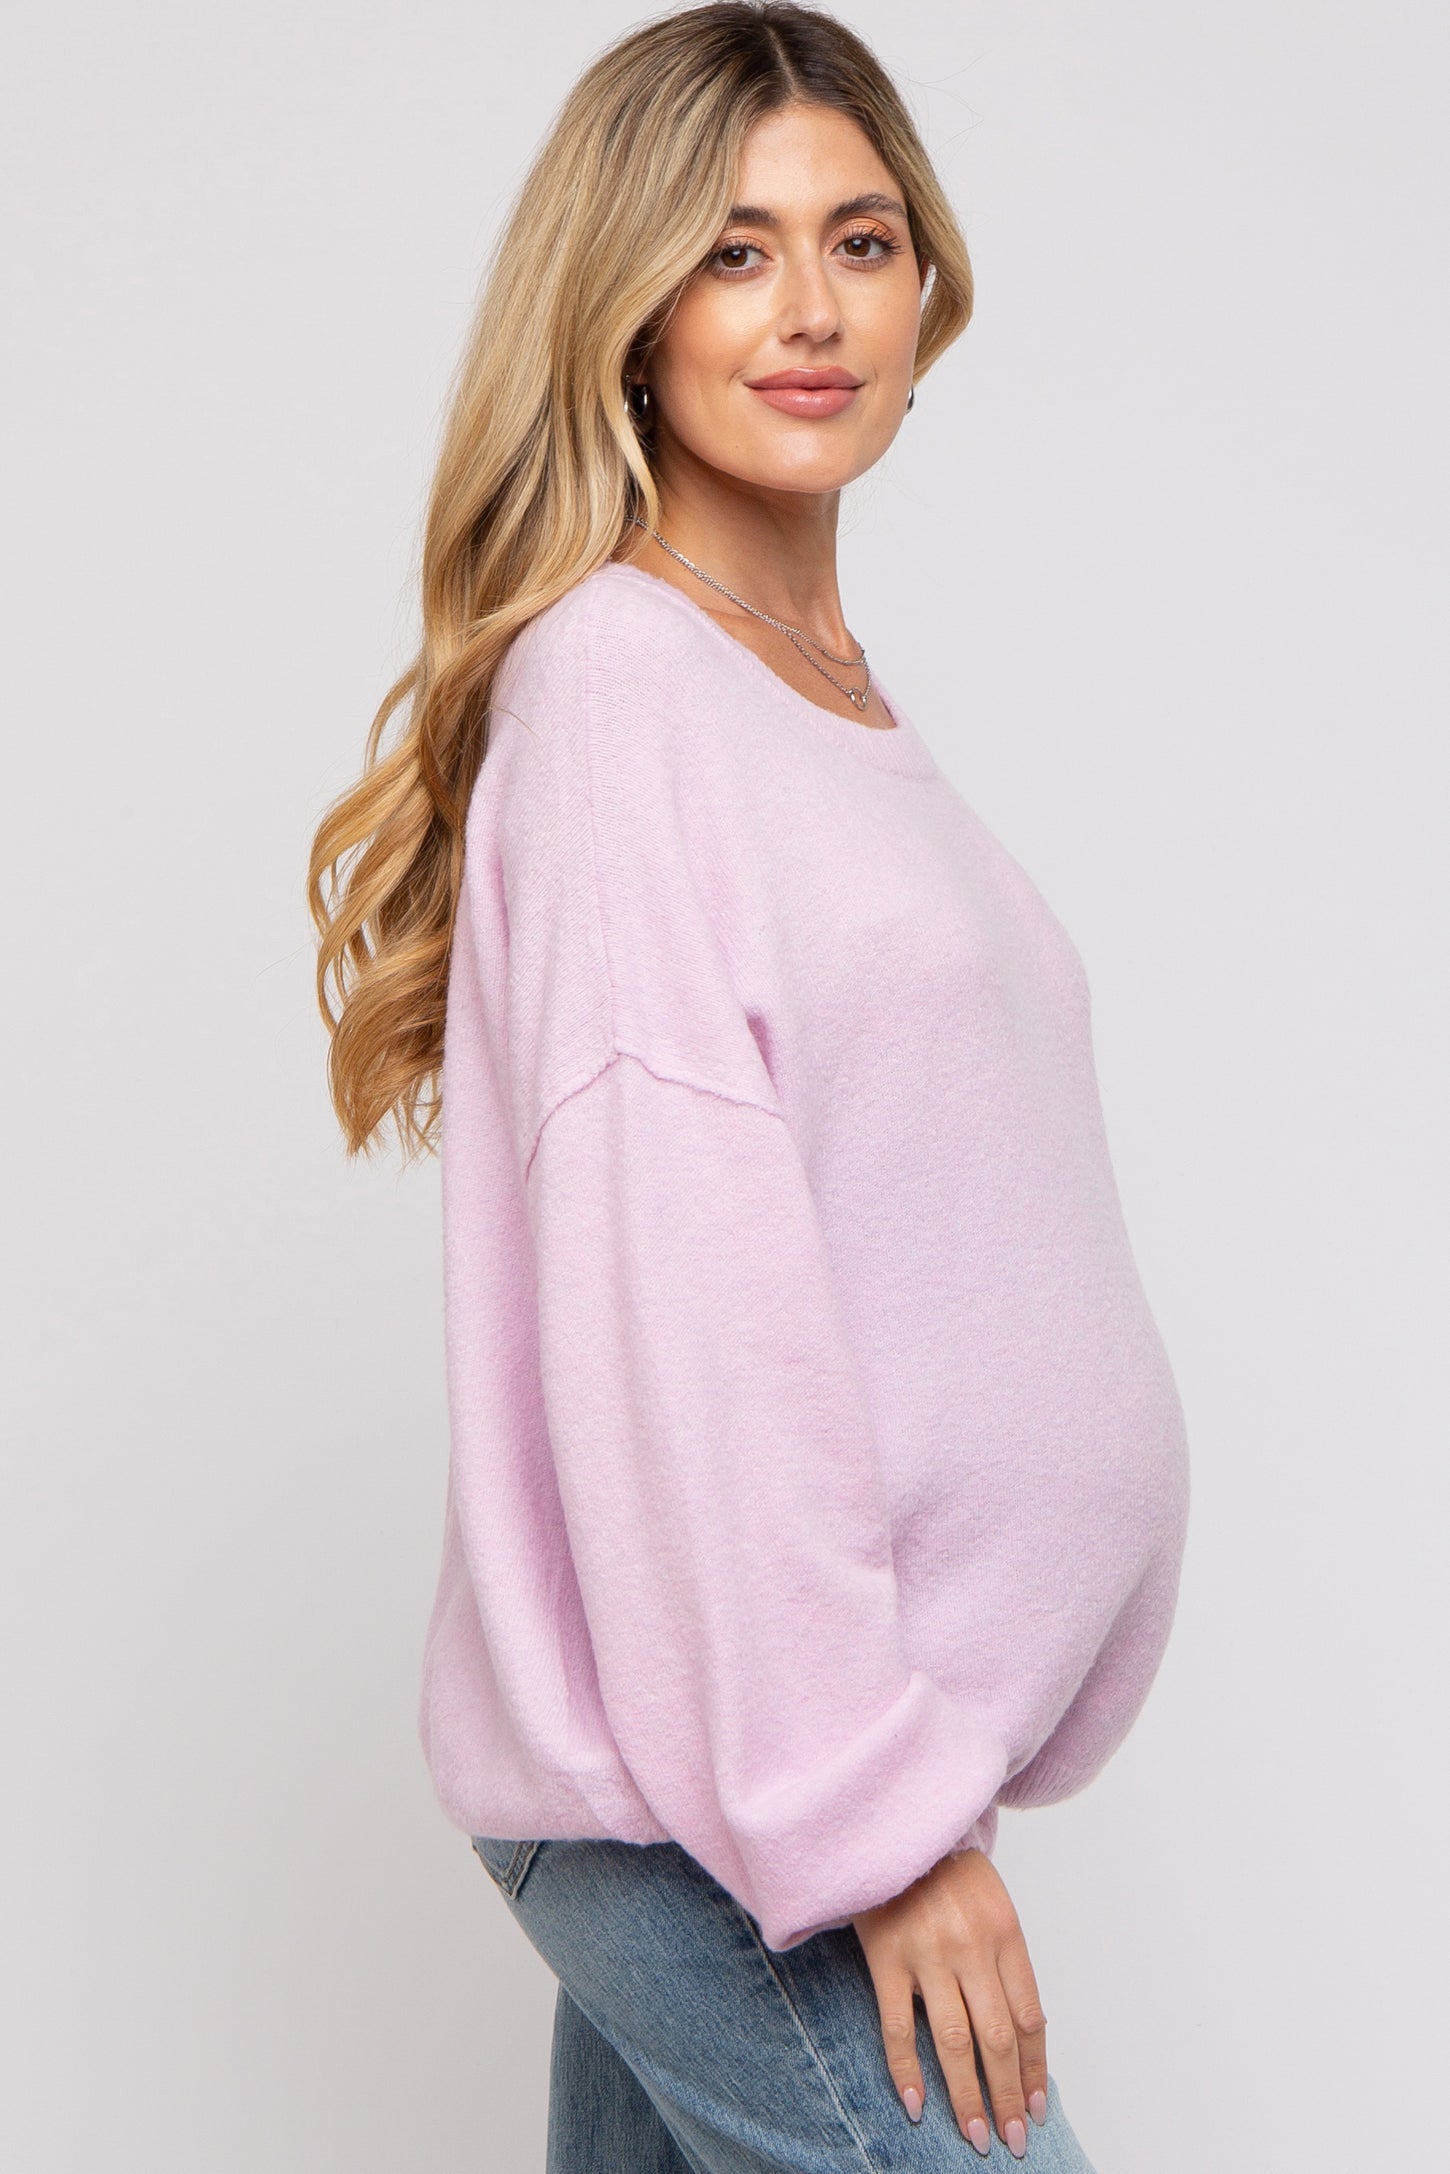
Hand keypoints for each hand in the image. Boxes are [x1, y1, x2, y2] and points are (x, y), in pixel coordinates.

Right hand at [851, 1846, 1048, 2158]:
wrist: (895, 1830)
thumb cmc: (947, 1872)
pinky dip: (907, 2070)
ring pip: (953, 2041)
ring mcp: (927, 1953)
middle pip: (997, 2038)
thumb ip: (1005, 1961)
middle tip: (1013, 2140)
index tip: (1036, 2108)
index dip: (1034, 2069)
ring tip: (976, 2136)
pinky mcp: (886, 1957)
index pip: (1029, 2018)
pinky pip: (898, 2026)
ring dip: (967, 2095)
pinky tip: (917, 2105)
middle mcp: (972, 1946)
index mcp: (1005, 1933)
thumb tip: (1022, 2035)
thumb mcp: (992, 1903)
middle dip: (1008, 2095)